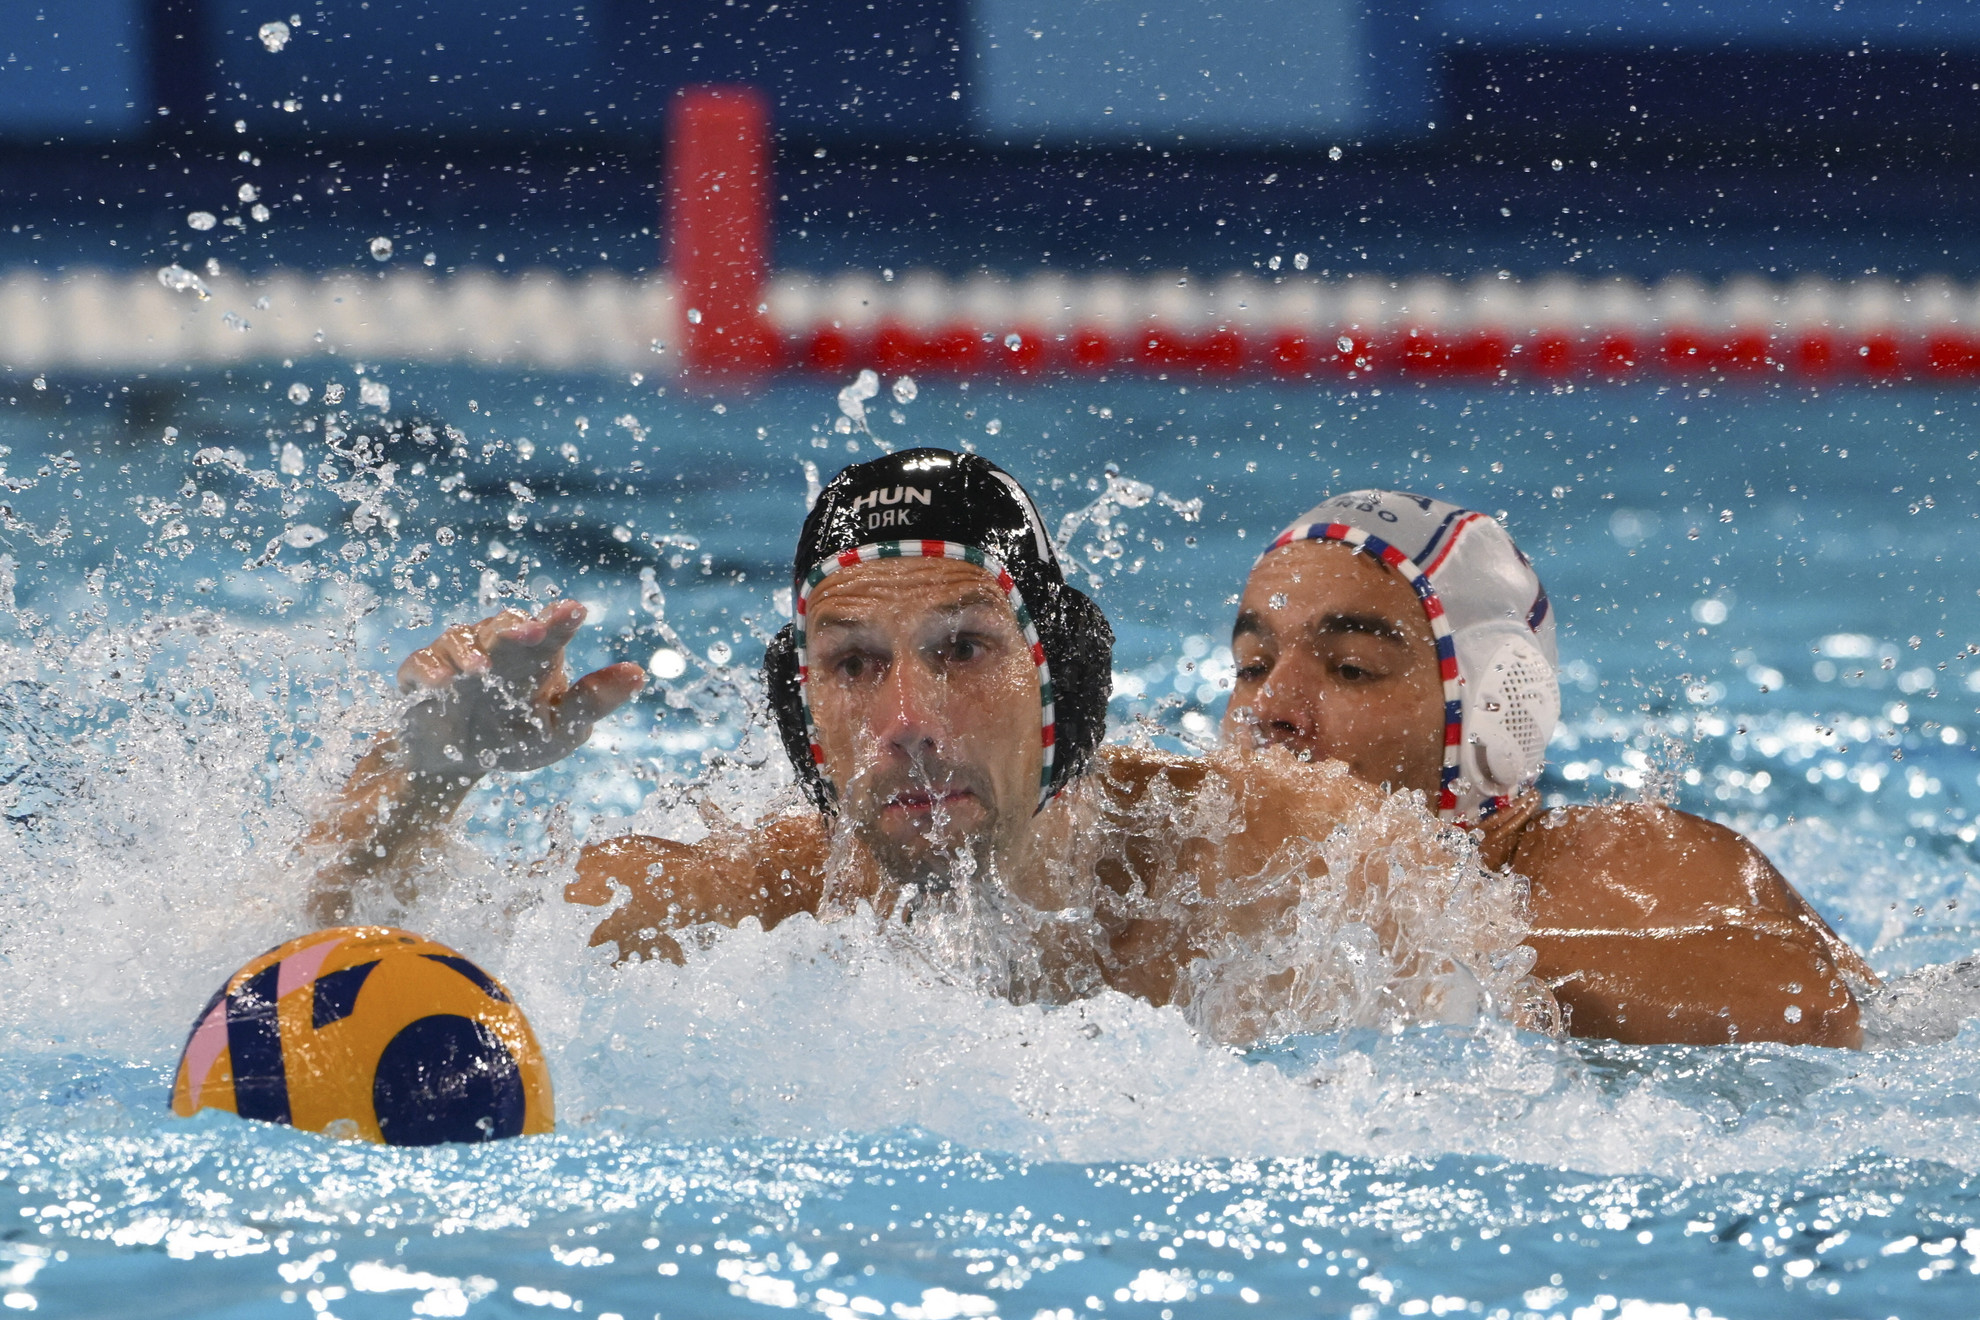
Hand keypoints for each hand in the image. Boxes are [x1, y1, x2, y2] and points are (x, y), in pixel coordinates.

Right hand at [395, 599, 644, 782]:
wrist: (457, 764)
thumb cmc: (516, 738)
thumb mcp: (561, 729)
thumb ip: (593, 702)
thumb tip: (638, 673)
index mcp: (538, 656)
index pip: (552, 629)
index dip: (560, 619)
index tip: (574, 610)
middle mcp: (498, 647)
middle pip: (506, 626)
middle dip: (517, 627)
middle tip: (533, 632)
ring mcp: (458, 657)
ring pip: (462, 638)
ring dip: (471, 653)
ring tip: (482, 671)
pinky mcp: (422, 674)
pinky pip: (421, 663)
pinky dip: (430, 671)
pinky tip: (442, 686)